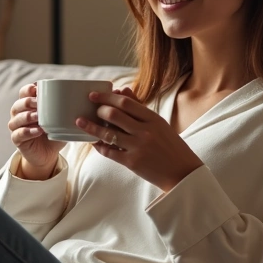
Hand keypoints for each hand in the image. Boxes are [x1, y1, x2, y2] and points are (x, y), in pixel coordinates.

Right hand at [8, 82, 65, 178]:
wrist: (48, 154)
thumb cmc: (54, 132)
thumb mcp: (61, 119)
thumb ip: (66, 109)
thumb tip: (83, 98)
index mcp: (28, 105)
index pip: (23, 92)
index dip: (28, 89)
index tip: (37, 89)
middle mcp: (19, 114)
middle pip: (18, 105)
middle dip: (28, 102)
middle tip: (39, 103)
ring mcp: (16, 127)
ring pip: (16, 119)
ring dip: (27, 116)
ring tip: (38, 117)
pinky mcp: (17, 140)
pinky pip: (19, 134)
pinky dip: (28, 131)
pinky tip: (38, 130)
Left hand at [75, 86, 204, 192]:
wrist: (182, 173)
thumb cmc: (170, 145)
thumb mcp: (159, 124)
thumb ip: (140, 107)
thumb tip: (123, 89)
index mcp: (153, 119)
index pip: (126, 103)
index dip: (107, 97)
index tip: (93, 95)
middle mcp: (145, 132)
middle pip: (114, 115)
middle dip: (98, 110)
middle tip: (90, 108)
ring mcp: (138, 147)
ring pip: (108, 134)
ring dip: (91, 127)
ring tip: (80, 122)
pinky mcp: (132, 162)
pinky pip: (109, 152)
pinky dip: (98, 146)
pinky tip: (92, 141)